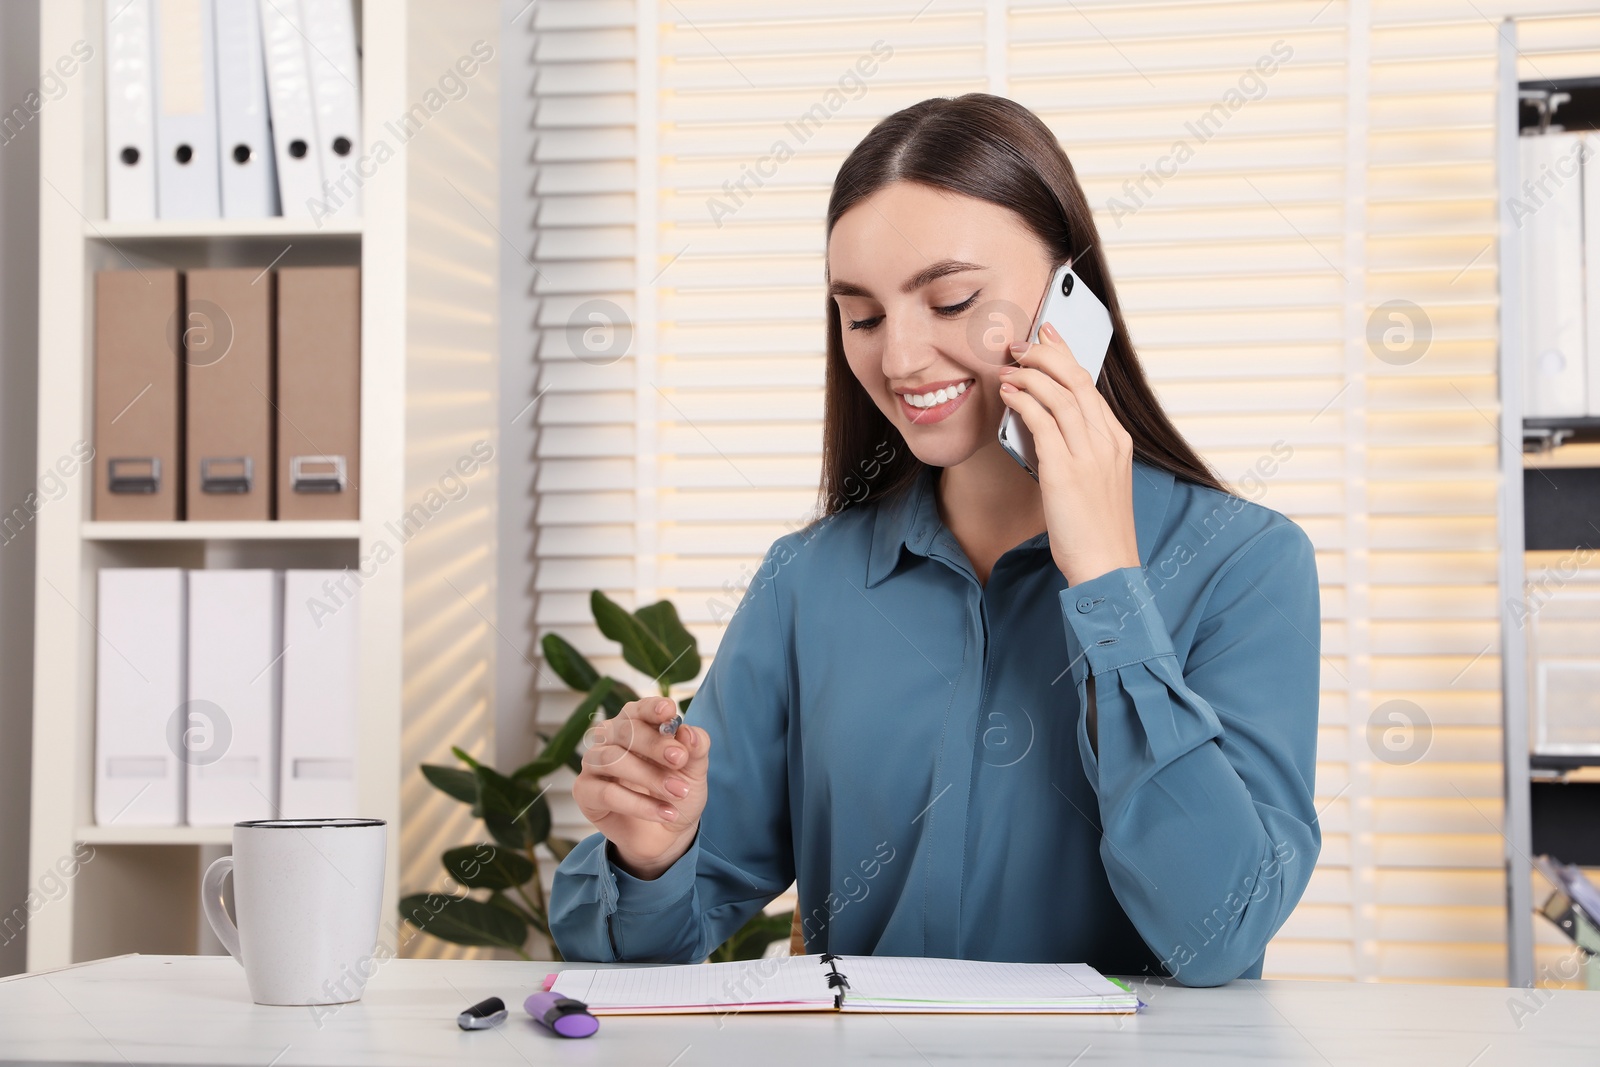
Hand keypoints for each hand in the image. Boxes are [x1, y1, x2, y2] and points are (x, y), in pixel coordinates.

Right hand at [572, 696, 708, 878]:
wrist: (668, 834)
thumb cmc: (677, 792)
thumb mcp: (694, 771)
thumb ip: (695, 749)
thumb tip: (688, 733)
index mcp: (635, 724)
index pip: (638, 709)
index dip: (651, 708)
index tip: (669, 711)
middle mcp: (610, 739)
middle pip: (625, 731)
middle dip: (654, 744)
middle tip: (679, 759)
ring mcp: (593, 764)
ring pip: (613, 760)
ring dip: (649, 776)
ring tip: (678, 792)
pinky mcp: (585, 792)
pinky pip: (607, 793)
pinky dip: (639, 804)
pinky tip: (665, 812)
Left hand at [998, 319, 1139, 585]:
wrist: (1106, 566)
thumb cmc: (1096, 531)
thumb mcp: (1095, 482)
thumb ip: (1077, 451)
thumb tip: (1044, 426)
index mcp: (1117, 441)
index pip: (1090, 385)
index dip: (1066, 356)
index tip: (1049, 336)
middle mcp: (1107, 441)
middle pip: (1077, 380)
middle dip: (1046, 354)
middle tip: (1021, 343)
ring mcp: (1089, 454)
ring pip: (1060, 394)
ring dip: (1029, 374)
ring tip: (1008, 367)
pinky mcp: (1066, 471)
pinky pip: (1043, 421)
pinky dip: (1023, 401)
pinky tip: (1008, 394)